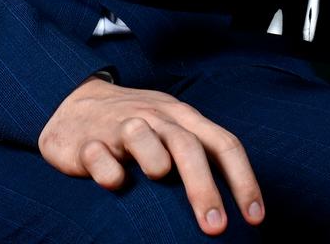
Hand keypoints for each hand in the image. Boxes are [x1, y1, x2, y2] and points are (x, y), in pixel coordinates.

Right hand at [38, 75, 264, 234]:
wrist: (74, 102)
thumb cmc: (138, 127)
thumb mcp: (173, 131)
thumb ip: (202, 157)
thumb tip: (239, 207)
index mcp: (183, 118)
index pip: (223, 144)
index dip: (244, 181)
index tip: (255, 219)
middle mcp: (155, 118)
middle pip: (187, 147)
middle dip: (204, 189)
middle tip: (216, 228)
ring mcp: (119, 126)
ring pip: (142, 136)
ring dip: (155, 162)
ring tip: (157, 178)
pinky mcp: (86, 142)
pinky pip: (99, 157)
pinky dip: (109, 173)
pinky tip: (114, 183)